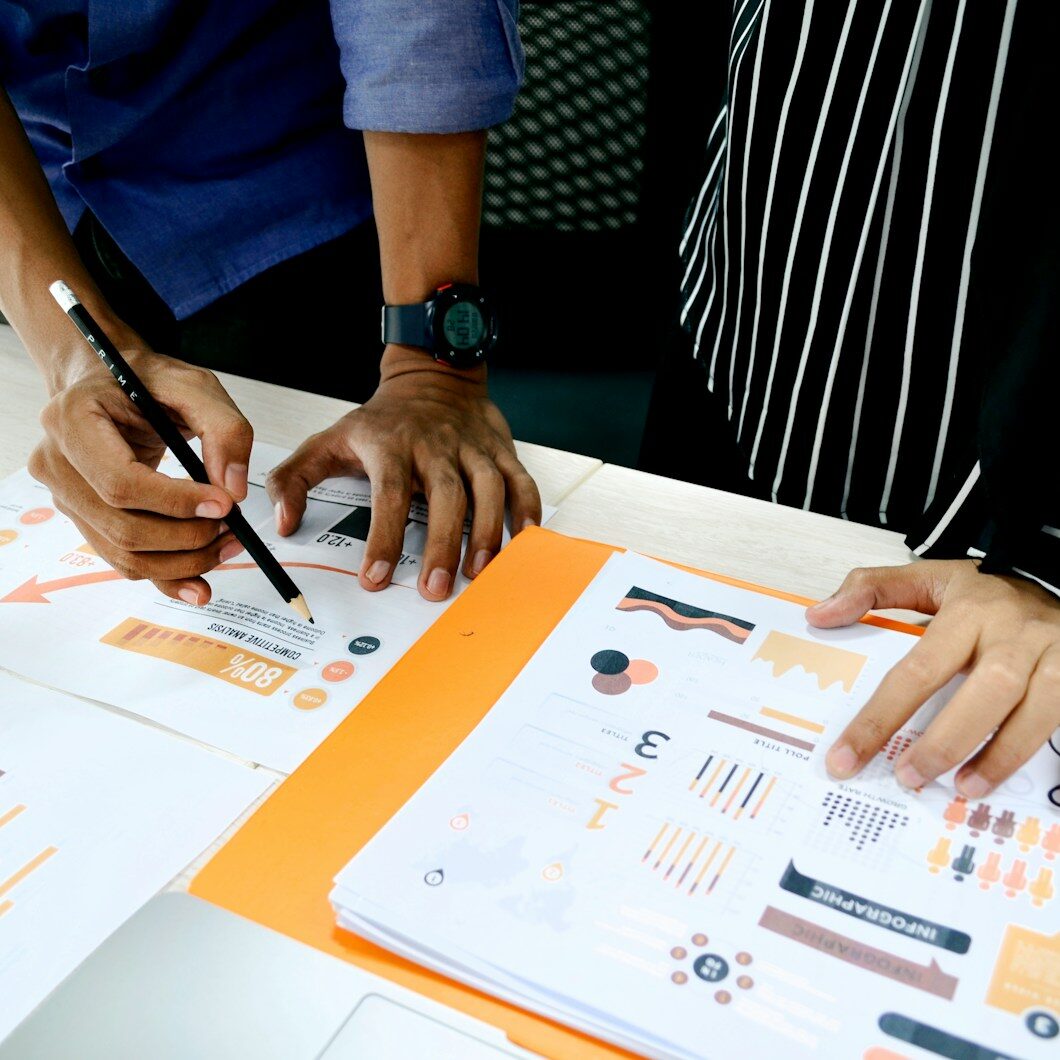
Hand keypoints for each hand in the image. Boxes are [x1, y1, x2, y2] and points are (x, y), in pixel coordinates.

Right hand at [29, 348, 253, 604]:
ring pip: (124, 553)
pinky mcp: (86, 519)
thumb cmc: (149, 381)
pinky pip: (123, 561)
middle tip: (233, 528)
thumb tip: (233, 489)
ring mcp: (66, 497)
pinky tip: (200, 583)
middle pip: (123, 526)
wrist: (113, 384)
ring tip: (227, 544)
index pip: (121, 482)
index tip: (223, 505)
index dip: (176, 502)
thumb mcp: (196, 387)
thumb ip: (225, 430)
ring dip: (183, 561)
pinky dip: (166, 576)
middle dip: (187, 537)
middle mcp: (58, 464)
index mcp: (73, 420)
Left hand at [266, 347, 540, 600]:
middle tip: (435, 589)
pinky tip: (523, 540)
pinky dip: (527, 509)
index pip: (387, 493)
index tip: (376, 578)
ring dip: (486, 531)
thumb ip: (295, 480)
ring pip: (488, 487)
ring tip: (480, 572)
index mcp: (390, 444)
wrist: (430, 375)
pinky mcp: (500, 449)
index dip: (383, 538)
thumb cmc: (381, 421)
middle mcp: (434, 444)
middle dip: (442, 544)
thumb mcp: (328, 441)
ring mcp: (471, 446)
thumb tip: (283, 523)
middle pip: (444, 495)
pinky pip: (520, 479)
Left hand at [807, 560, 1059, 796]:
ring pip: (1034, 711)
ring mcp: (1054, 656)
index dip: (880, 718)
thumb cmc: (985, 593)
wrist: (1052, 578)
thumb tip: (819, 615)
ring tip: (960, 789)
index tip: (846, 756)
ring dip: (997, 755)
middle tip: (908, 777)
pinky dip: (1029, 751)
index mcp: (968, 611)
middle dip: (945, 742)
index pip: (917, 669)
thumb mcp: (927, 579)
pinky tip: (999, 776)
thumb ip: (871, 590)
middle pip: (985, 691)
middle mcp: (1014, 633)